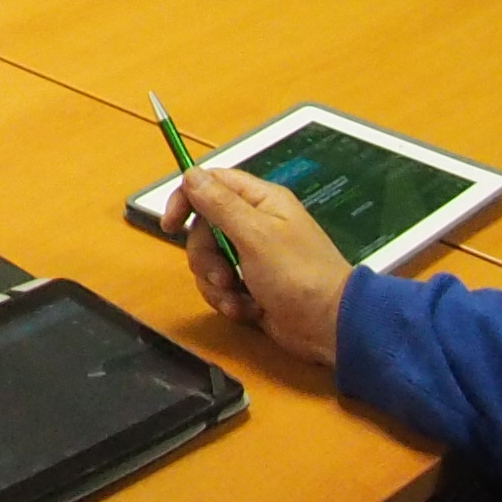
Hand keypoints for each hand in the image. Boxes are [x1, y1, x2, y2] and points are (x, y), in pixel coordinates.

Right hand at [169, 163, 352, 365]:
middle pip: (203, 227)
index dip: (186, 200)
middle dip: (204, 256)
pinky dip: (227, 299)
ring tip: (236, 299)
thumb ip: (220, 205)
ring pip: (208, 260)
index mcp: (260, 201)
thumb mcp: (256, 236)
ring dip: (214, 283)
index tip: (171, 225)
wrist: (329, 326)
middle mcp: (254, 224)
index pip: (210, 184)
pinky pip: (220, 285)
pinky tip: (246, 310)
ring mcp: (251, 256)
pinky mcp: (249, 284)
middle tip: (221, 274)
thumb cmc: (297, 275)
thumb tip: (191, 174)